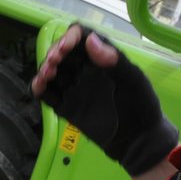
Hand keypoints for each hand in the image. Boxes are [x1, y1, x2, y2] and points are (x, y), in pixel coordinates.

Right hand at [35, 24, 176, 176]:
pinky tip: (39, 87)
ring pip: (52, 72)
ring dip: (44, 69)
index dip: (70, 38)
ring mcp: (75, 88)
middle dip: (54, 53)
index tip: (65, 49)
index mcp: (102, 58)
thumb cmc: (141, 107)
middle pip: (62, 53)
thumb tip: (90, 40)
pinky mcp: (67, 107)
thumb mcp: (132, 80)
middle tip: (53, 63)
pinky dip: (40, 88)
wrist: (138, 142)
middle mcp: (86, 70)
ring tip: (46, 75)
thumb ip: (113, 60)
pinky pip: (49, 94)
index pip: (81, 38)